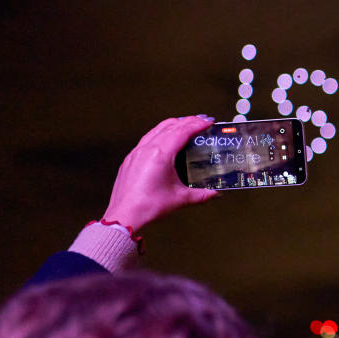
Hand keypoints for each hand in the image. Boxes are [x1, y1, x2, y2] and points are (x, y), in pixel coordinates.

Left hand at [102, 116, 218, 231]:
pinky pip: (147, 138)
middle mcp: (147, 149)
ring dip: (173, 124)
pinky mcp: (130, 159)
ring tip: (185, 124)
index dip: (197, 124)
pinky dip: (160, 133)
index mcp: (161, 154)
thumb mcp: (180, 199)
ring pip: (157, 129)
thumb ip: (201, 194)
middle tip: (201, 121)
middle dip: (187, 121)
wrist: (124, 216)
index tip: (208, 122)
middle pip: (170, 126)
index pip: (182, 131)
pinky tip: (164, 138)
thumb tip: (214, 193)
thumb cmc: (148, 206)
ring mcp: (137, 152)